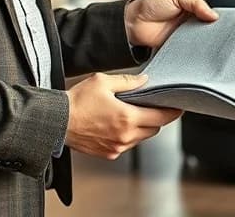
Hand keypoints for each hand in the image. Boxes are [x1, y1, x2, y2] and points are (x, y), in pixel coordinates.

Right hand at [64, 73, 181, 159]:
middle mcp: (125, 136)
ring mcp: (117, 147)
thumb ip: (128, 81)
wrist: (56, 121)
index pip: (161, 117)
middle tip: (153, 106)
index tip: (178, 107)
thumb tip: (145, 80)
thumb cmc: (77, 101)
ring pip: (141, 138)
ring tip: (132, 113)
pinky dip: (129, 135)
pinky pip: (127, 144)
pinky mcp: (109, 153)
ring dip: (142, 127)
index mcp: (127, 117)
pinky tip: (118, 124)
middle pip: (154, 129)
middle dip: (156, 118)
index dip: (172, 112)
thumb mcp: (103, 82)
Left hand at [124, 0, 217, 50]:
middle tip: (222, 38)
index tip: (228, 25)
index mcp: (192, 11)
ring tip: (213, 47)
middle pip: (207, 31)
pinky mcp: (176, 49)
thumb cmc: (152, 5)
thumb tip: (214, 15)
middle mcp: (189, 25)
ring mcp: (183, 38)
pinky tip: (199, 54)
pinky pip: (188, 52)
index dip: (217, 21)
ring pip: (199, 43)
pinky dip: (192, 53)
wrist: (134, 22)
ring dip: (204, 45)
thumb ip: (196, 4)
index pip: (209, 16)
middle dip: (214, 35)